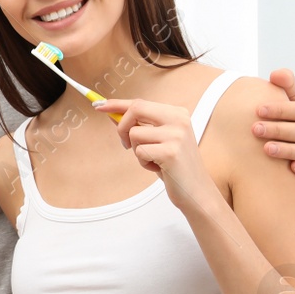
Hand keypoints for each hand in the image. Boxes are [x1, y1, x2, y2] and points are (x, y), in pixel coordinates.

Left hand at [96, 98, 218, 213]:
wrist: (195, 190)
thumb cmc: (174, 165)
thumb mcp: (157, 140)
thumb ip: (139, 125)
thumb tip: (112, 113)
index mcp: (177, 113)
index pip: (140, 103)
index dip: (117, 104)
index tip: (99, 105)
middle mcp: (179, 120)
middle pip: (136, 109)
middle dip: (122, 126)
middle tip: (125, 144)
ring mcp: (176, 135)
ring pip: (134, 134)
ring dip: (137, 151)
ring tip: (153, 160)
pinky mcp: (171, 152)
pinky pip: (140, 152)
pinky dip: (143, 163)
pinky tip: (158, 168)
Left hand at [255, 69, 294, 185]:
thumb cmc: (291, 119)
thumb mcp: (291, 101)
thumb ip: (286, 86)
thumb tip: (276, 74)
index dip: (282, 109)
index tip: (258, 109)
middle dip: (280, 130)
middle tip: (255, 129)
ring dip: (290, 150)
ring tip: (267, 149)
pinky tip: (293, 168)